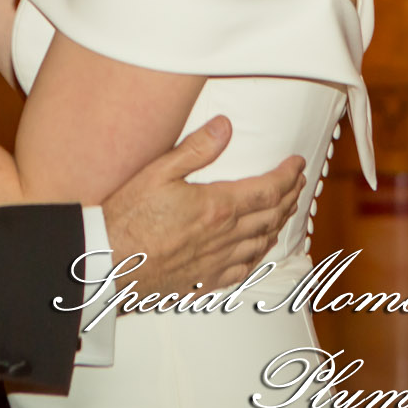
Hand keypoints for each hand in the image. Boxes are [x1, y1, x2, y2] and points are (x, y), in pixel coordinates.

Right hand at [101, 117, 304, 296]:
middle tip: (299, 182)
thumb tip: (225, 126)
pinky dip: (260, 255)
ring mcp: (217, 262)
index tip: (297, 163)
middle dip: (290, 196)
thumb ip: (195, 149)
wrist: (108, 263)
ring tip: (286, 209)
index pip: (267, 190)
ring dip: (279, 223)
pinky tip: (260, 249)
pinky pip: (244, 269)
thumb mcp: (157, 172)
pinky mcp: (205, 281)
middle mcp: (224, 237)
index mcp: (217, 207)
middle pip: (271, 216)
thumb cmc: (128, 216)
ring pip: (262, 243)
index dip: (287, 175)